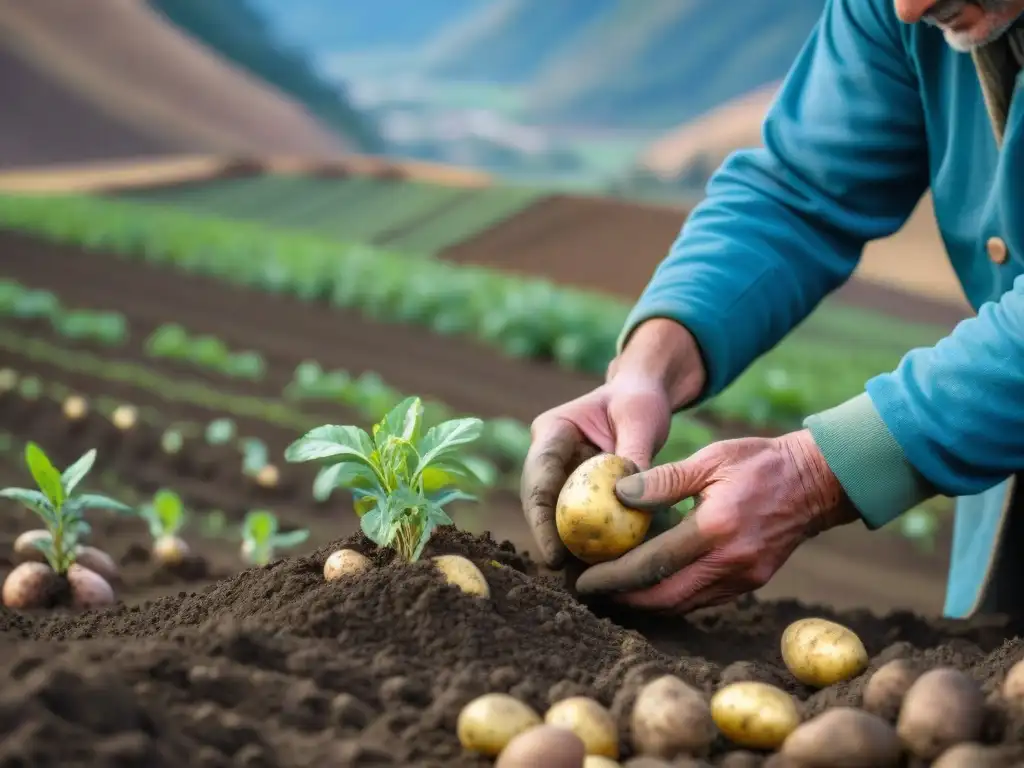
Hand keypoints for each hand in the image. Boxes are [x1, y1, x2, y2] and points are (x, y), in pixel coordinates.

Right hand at [520, 319, 705, 568]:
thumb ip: (634, 454)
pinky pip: (582, 519)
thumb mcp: (640, 419)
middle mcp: (549, 455)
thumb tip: (633, 497)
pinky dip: (593, 540)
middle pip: (542, 504)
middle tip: (567, 576)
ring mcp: (563, 474)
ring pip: (559, 516)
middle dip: (551, 540)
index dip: (541, 519)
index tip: (554, 554)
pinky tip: (608, 566)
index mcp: (552, 431)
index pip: (539, 477)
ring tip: (586, 580)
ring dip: (571, 546)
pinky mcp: (580, 490)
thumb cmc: (639, 400)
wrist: (643, 395)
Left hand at [573, 429, 860, 612]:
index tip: (584, 578)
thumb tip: (618, 494)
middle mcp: (731, 561)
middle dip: (623, 599)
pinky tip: (649, 586)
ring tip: (611, 591)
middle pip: (665, 597)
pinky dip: (671, 597)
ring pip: (683, 605)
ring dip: (645, 603)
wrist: (817, 482)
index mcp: (717, 527)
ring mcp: (744, 577)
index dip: (613, 576)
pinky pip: (702, 599)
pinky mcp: (750, 582)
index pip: (653, 563)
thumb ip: (664, 479)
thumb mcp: (711, 458)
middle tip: (590, 591)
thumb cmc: (760, 462)